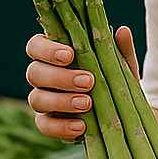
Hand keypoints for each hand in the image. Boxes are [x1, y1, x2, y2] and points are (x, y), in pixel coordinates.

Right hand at [25, 27, 139, 141]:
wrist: (122, 113)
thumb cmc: (114, 80)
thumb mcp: (122, 66)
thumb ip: (120, 50)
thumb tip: (123, 31)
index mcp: (54, 54)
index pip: (35, 45)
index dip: (47, 49)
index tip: (70, 55)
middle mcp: (43, 76)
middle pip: (34, 72)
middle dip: (60, 77)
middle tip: (88, 81)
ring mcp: (43, 100)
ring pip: (36, 99)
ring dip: (61, 101)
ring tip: (87, 103)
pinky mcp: (48, 123)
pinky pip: (44, 125)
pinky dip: (61, 127)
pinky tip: (81, 126)